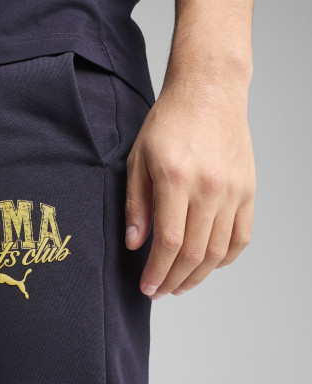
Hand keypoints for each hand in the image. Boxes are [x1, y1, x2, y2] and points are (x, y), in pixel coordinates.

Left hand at [124, 78, 255, 298]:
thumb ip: (136, 204)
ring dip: (198, 276)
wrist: (210, 92)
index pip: (170, 242)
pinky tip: (208, 266)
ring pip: (219, 251)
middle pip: (195, 253)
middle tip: (159, 292)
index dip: (157, 271)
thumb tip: (135, 243)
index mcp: (177, 179)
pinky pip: (241, 236)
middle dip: (174, 280)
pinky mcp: (248, 191)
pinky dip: (226, 258)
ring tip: (180, 285)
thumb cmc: (168, 123)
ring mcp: (234, 191)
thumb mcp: (138, 159)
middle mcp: (210, 188)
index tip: (147, 287)